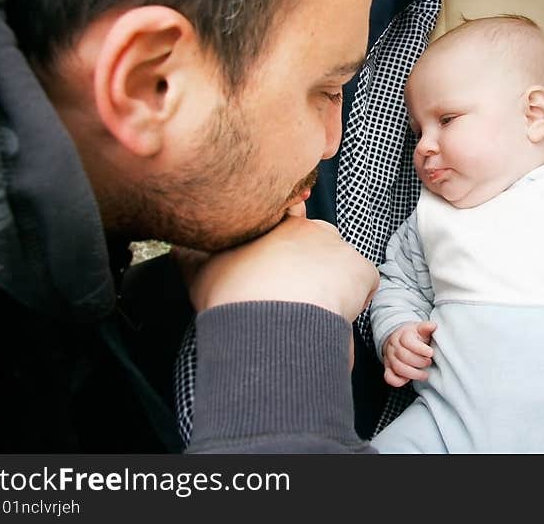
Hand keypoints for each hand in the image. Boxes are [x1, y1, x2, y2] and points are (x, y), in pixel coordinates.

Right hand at [188, 215, 378, 323]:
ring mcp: (337, 245)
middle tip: (294, 292)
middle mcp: (307, 226)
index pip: (284, 218)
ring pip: (339, 261)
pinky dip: (356, 298)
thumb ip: (191, 253)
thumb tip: (179, 247)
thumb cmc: (233, 299)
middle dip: (309, 261)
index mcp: (272, 224)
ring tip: (312, 308)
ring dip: (332, 280)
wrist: (269, 323)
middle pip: (315, 239)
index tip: (279, 261)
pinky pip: (364, 282)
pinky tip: (335, 314)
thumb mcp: (200, 271)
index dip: (283, 241)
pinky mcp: (361, 268)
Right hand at [382, 321, 437, 386]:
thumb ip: (426, 327)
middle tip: (428, 362)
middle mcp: (394, 346)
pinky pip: (389, 377)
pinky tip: (409, 379)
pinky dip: (399, 381)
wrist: (399, 340)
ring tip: (424, 374)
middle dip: (419, 362)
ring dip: (414, 374)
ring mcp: (390, 358)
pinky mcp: (388, 368)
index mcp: (403, 335)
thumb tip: (432, 326)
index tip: (430, 353)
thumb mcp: (420, 329)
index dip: (420, 349)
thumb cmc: (413, 336)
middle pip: (403, 356)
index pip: (408, 341)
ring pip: (398, 368)